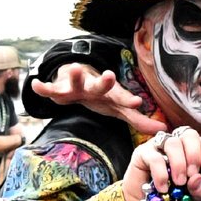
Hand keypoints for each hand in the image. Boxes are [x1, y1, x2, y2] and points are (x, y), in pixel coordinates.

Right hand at [33, 63, 166, 133]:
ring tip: (75, 69)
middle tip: (109, 75)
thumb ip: (139, 120)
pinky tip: (36, 83)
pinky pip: (50, 89)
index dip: (128, 101)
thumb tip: (165, 131)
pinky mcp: (59, 89)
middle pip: (101, 86)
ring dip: (76, 76)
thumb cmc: (101, 98)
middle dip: (105, 82)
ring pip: (76, 82)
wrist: (78, 78)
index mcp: (110, 96)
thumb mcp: (118, 109)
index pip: (121, 99)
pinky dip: (43, 87)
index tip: (137, 102)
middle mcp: (95, 89)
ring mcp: (77, 88)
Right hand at [122, 128, 200, 200]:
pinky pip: (154, 158)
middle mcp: (178, 142)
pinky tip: (163, 188)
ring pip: (173, 142)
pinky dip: (161, 174)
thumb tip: (197, 179)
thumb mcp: (193, 196)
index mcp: (194, 149)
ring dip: (179, 163)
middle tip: (192, 175)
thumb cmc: (175, 197)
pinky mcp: (142, 153)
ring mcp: (159, 145)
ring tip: (180, 182)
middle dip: (194, 155)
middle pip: (190, 135)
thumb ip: (200, 189)